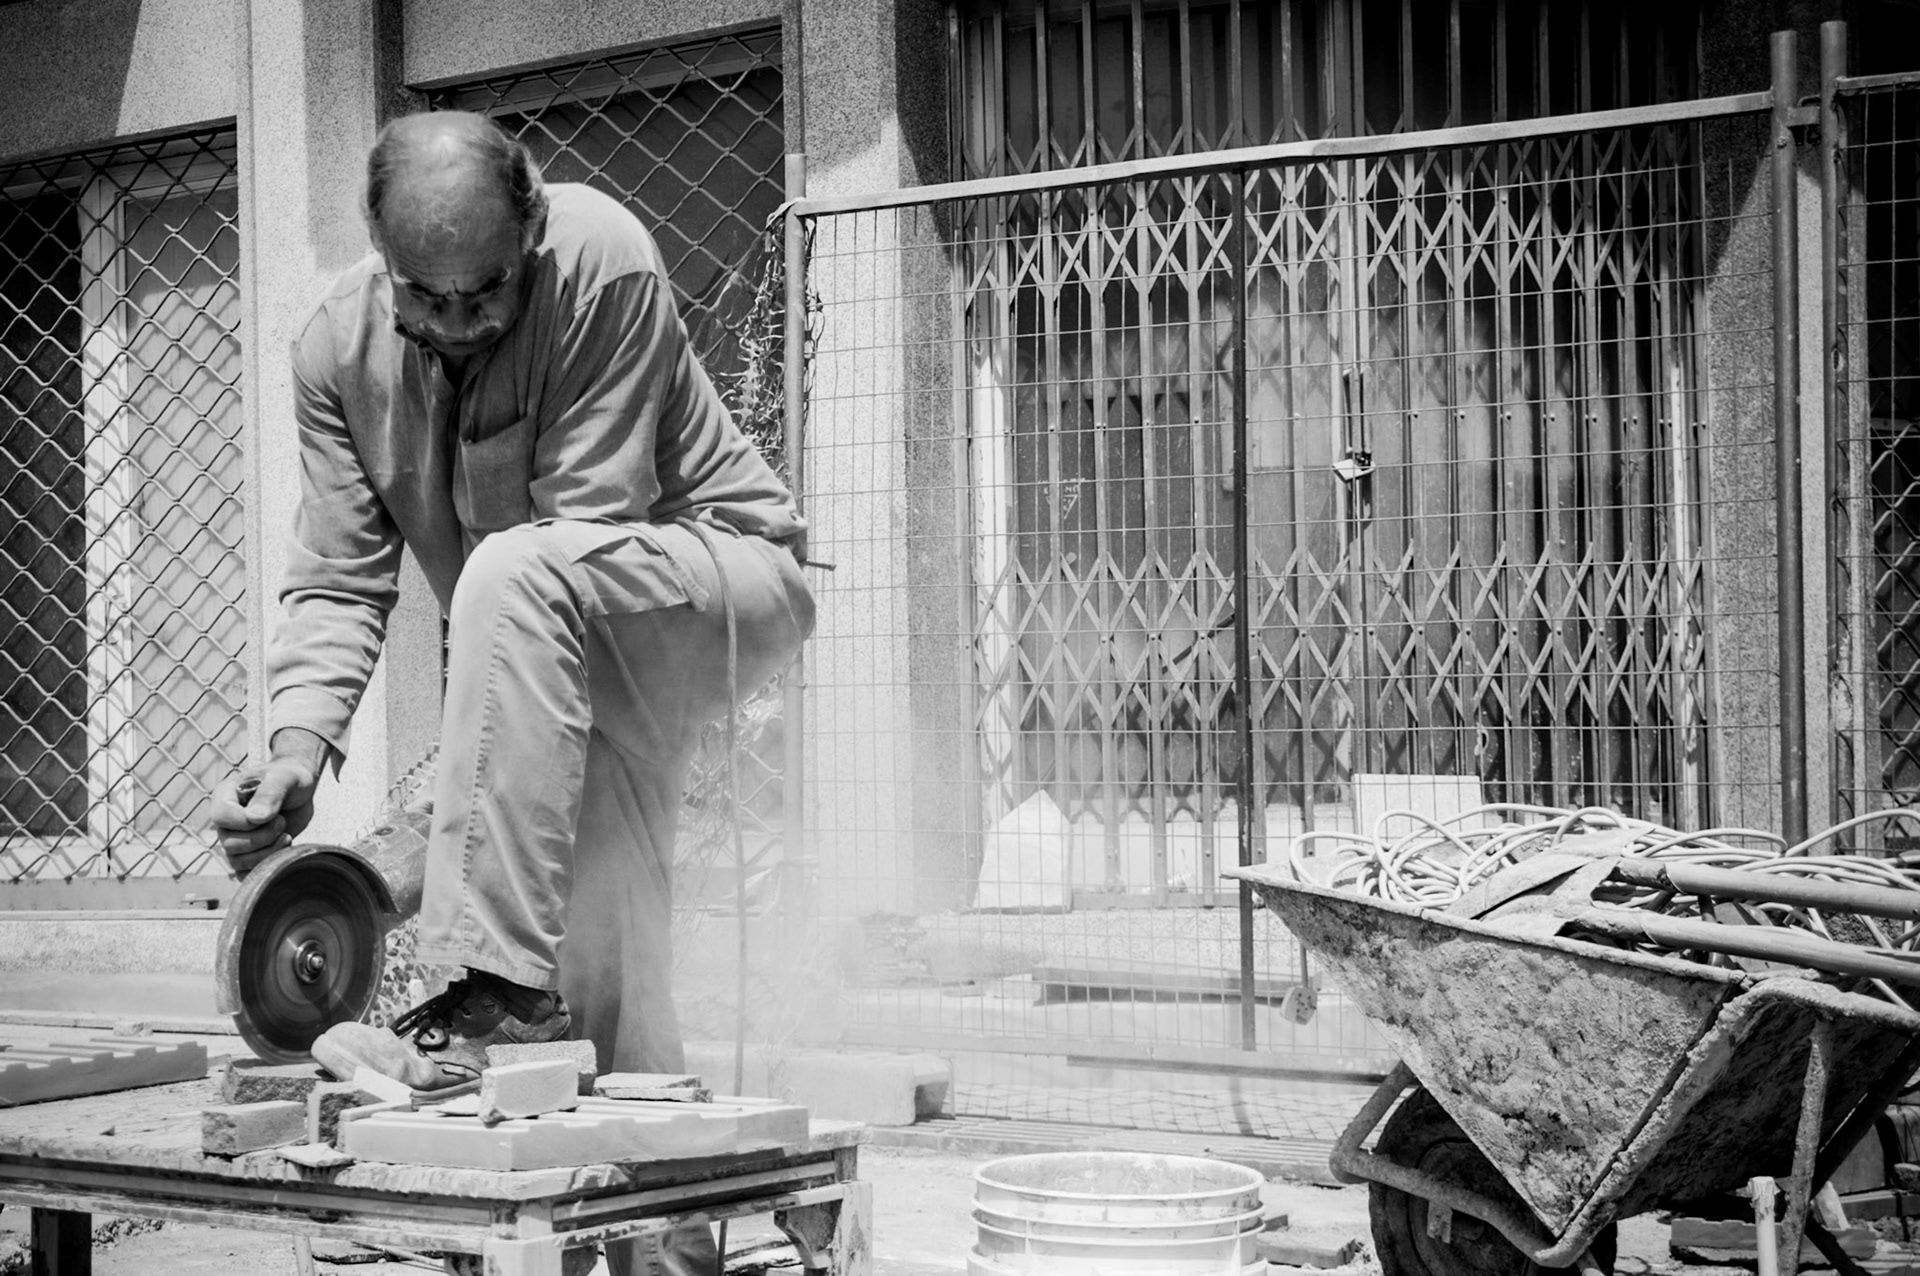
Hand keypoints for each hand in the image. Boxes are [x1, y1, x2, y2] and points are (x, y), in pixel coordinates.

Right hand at [209, 730, 326, 876]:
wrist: (301, 789)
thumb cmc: (290, 778)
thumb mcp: (285, 778)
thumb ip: (270, 794)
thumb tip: (255, 818)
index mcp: (225, 796)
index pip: (221, 817)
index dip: (246, 822)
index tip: (272, 814)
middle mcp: (226, 820)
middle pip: (230, 845)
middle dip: (262, 838)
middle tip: (282, 822)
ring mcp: (235, 838)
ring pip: (237, 862)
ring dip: (267, 853)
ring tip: (285, 835)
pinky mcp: (249, 852)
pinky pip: (244, 873)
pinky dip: (265, 867)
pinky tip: (283, 849)